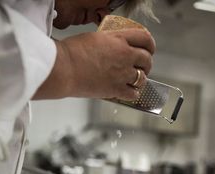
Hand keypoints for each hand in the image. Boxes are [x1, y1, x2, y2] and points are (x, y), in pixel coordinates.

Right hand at [34, 28, 154, 100]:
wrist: (64, 69)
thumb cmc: (72, 53)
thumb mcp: (94, 38)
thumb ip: (108, 43)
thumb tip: (110, 50)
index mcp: (118, 39)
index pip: (144, 38)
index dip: (150, 44)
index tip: (149, 49)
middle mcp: (124, 55)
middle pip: (147, 59)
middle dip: (147, 64)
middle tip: (143, 67)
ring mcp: (122, 74)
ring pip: (142, 78)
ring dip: (141, 79)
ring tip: (135, 81)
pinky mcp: (116, 89)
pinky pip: (133, 94)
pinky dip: (134, 94)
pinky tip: (129, 93)